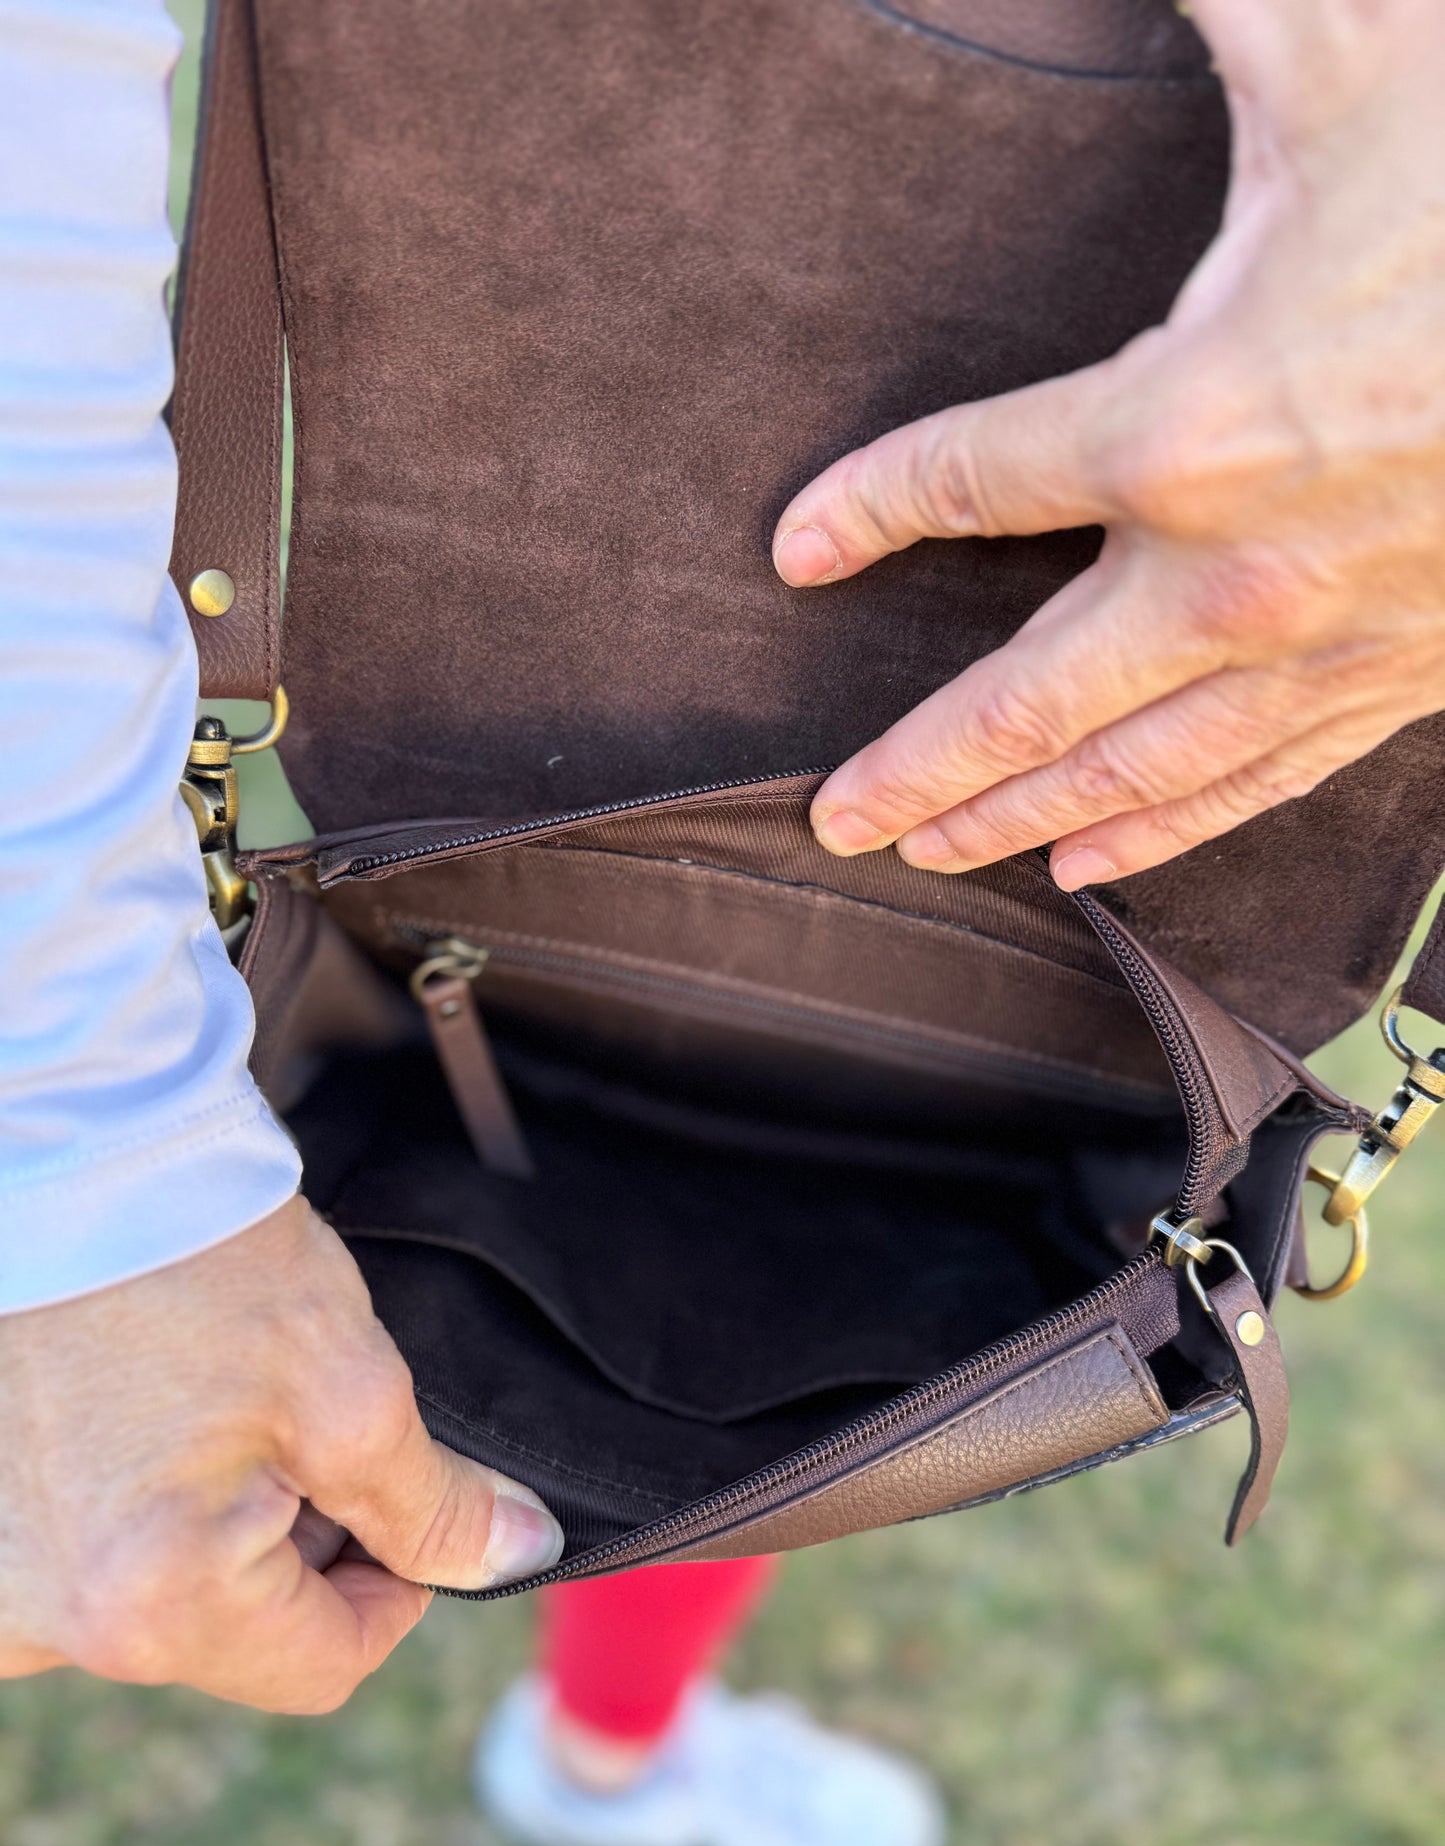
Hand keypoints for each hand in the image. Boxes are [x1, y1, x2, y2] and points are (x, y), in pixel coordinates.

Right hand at [0, 1197, 561, 1712]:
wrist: (78, 1161)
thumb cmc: (205, 1261)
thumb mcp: (354, 1389)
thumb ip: (435, 1505)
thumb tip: (513, 1555)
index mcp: (151, 1606)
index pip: (324, 1667)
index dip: (398, 1588)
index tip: (410, 1507)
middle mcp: (49, 1622)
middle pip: (241, 1633)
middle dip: (304, 1542)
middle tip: (308, 1429)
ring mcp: (4, 1579)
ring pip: (173, 1596)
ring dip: (227, 1525)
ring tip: (228, 1409)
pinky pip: (101, 1558)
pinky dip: (154, 1507)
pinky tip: (166, 1415)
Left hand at [773, 0, 1444, 889]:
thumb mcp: (1345, 54)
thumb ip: (1219, 11)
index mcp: (1189, 420)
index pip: (972, 481)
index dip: (869, 513)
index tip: (802, 549)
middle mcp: (1236, 569)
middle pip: (1022, 702)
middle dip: (915, 770)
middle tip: (836, 819)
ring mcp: (1321, 642)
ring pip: (1127, 771)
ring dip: (1013, 819)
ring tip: (932, 853)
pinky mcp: (1403, 675)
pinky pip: (1253, 781)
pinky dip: (1161, 827)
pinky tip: (1093, 861)